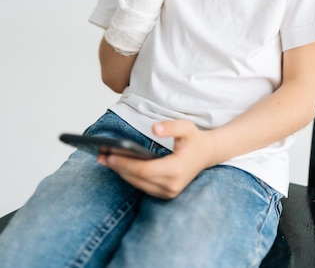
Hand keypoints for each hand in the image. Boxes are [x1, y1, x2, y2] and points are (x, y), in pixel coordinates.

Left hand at [97, 120, 215, 198]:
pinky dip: (130, 177)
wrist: (207, 154)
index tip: (110, 155)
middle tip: (101, 156)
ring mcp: (169, 192)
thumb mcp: (186, 127)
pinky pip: (143, 187)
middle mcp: (172, 185)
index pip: (144, 170)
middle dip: (118, 167)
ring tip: (105, 160)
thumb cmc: (194, 139)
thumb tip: (154, 128)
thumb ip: (170, 127)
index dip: (125, 164)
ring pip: (138, 184)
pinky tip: (119, 166)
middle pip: (138, 179)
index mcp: (176, 169)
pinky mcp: (165, 194)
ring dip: (121, 173)